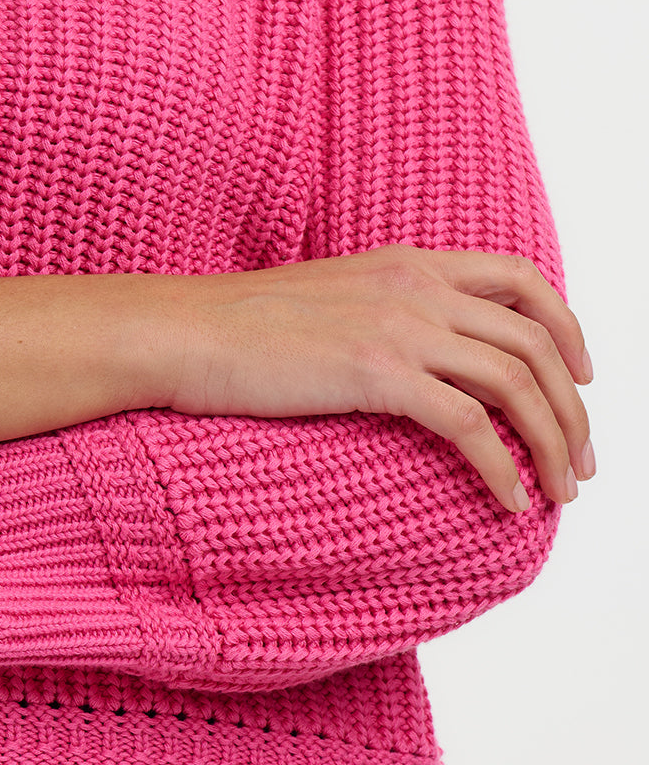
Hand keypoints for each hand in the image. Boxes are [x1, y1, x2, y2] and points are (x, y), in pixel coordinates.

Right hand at [152, 243, 594, 516]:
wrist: (182, 332)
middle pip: (536, 339)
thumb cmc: (237, 327)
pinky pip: (468, 424)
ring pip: (516, 382)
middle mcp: (416, 286)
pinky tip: (507, 501)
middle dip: (573, 406)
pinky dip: (501, 467)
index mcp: (408, 264)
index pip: (522, 278)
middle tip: (580, 460)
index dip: (567, 327)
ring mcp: (398, 326)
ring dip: (550, 442)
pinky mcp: (376, 371)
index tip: (581, 377)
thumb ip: (383, 313)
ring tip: (558, 491)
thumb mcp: (328, 299)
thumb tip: (418, 360)